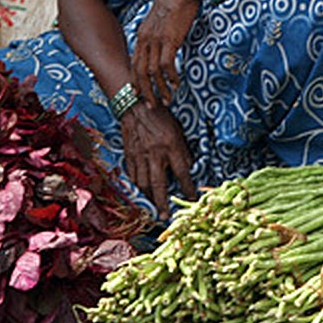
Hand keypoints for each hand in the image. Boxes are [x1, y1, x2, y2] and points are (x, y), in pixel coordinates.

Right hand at [120, 102, 195, 217]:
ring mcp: (140, 155)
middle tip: (165, 216)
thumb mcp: (178, 130)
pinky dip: (137, 186)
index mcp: (171, 145)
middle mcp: (156, 153)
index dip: (188, 188)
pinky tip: (140, 192)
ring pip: (143, 183)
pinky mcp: (129, 155)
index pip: (183, 172)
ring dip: (148, 198)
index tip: (192, 198)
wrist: (135, 105)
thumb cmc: (160, 116)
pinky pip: (133, 176)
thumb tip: (190, 167)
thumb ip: (183, 150)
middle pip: (159, 184)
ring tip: (152, 209)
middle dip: (163, 202)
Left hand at [132, 0, 199, 105]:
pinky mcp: (169, 40)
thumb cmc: (174, 4)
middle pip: (139, 72)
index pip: (134, 64)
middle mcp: (145, 40)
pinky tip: (177, 84)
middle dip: (145, 92)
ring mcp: (156, 40)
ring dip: (160, 89)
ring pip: (152, 72)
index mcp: (141, 36)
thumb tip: (163, 46)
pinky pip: (166, 65)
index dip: (136, 81)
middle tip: (152, 106)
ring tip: (167, 100)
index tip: (141, 95)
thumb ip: (158, 35)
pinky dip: (171, 77)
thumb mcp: (160, 21)